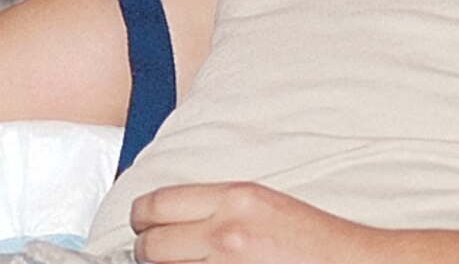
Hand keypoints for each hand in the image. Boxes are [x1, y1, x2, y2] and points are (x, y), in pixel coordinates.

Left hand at [131, 181, 369, 263]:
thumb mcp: (263, 205)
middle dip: (148, 252)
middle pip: (150, 246)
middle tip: (158, 254)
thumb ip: (217, 207)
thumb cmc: (316, 242)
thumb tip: (170, 219)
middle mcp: (227, 234)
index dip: (141, 219)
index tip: (142, 226)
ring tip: (185, 263)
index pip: (156, 204)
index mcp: (234, 200)